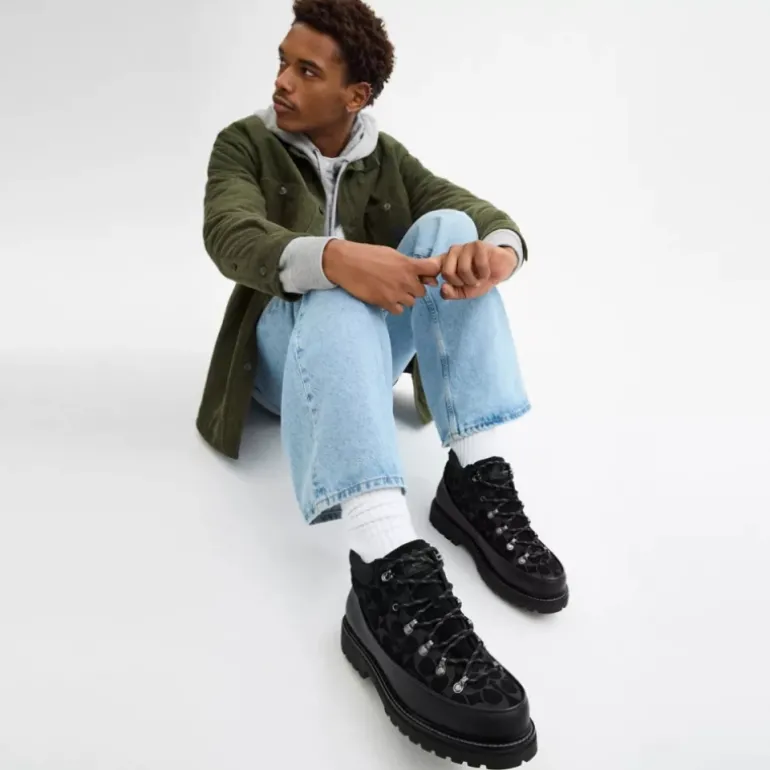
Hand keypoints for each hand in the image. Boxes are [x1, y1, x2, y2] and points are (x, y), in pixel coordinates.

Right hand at [323, 240, 441, 314]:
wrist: (346, 263)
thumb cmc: (367, 255)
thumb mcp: (391, 254)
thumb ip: (408, 263)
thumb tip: (421, 271)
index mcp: (408, 264)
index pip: (433, 270)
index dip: (432, 274)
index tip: (428, 276)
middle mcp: (405, 280)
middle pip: (422, 292)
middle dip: (414, 289)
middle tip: (402, 284)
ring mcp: (396, 293)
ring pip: (411, 302)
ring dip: (404, 298)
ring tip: (391, 290)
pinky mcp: (385, 303)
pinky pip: (398, 311)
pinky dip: (394, 306)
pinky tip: (386, 298)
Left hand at [438, 242, 517, 299]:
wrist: (500, 269)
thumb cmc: (480, 279)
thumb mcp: (464, 292)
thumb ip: (451, 293)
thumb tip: (443, 288)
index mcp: (445, 261)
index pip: (431, 266)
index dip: (426, 274)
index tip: (430, 283)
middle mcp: (453, 252)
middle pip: (447, 273)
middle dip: (460, 283)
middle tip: (470, 282)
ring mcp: (465, 247)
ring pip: (463, 270)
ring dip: (474, 280)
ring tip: (479, 278)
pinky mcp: (479, 245)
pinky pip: (478, 265)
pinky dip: (484, 274)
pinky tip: (487, 272)